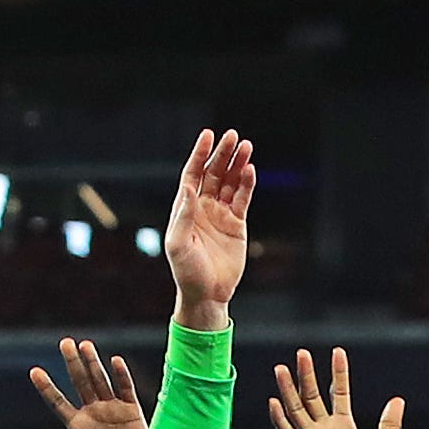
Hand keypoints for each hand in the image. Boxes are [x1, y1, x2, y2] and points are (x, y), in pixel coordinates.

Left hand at [28, 338, 155, 428]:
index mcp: (77, 425)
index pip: (57, 402)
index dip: (46, 387)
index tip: (34, 371)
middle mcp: (92, 412)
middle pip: (79, 383)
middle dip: (72, 363)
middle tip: (64, 343)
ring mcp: (112, 409)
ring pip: (100, 381)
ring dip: (93, 363)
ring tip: (85, 344)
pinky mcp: (131, 411)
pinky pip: (125, 389)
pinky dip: (121, 375)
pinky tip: (114, 361)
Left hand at [164, 128, 254, 327]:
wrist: (207, 293)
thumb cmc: (187, 271)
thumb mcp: (177, 244)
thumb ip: (182, 215)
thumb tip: (188, 187)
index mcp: (186, 208)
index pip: (193, 174)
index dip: (200, 154)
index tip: (208, 135)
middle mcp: (203, 207)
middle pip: (213, 173)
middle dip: (223, 154)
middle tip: (233, 136)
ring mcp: (221, 214)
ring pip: (230, 182)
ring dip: (237, 164)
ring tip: (247, 146)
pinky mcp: (237, 224)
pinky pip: (243, 199)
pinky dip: (247, 184)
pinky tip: (250, 170)